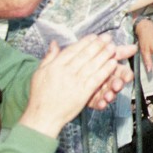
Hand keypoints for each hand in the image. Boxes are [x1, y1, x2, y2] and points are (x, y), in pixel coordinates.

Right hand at [19, 35, 136, 137]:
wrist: (42, 116)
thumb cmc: (40, 96)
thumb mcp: (39, 73)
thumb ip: (49, 57)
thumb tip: (54, 43)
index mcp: (55, 66)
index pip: (72, 50)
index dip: (85, 42)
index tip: (94, 36)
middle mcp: (65, 72)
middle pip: (84, 55)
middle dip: (98, 45)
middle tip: (108, 38)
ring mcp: (74, 82)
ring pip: (92, 65)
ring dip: (104, 55)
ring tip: (113, 47)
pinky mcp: (82, 93)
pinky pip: (96, 79)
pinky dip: (105, 70)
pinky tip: (112, 64)